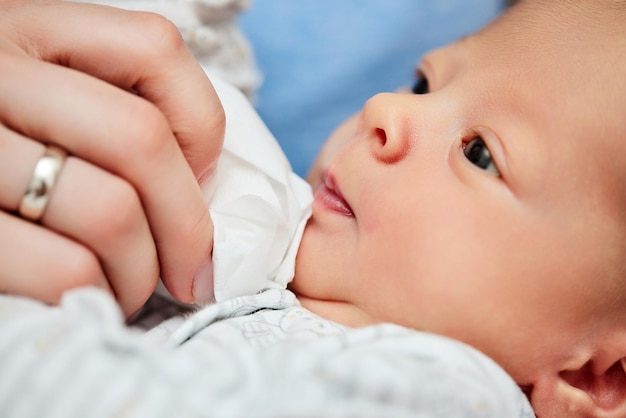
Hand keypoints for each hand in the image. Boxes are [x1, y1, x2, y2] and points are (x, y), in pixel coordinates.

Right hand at [0, 0, 223, 314]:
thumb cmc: (17, 165)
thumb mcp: (55, 112)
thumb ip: (120, 120)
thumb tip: (205, 192)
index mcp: (28, 33)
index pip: (154, 46)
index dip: (199, 126)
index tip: (200, 180)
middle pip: (141, 138)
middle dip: (187, 224)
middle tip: (190, 271)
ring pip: (111, 212)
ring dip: (140, 272)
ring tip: (127, 285)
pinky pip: (66, 271)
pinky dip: (98, 297)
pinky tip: (85, 295)